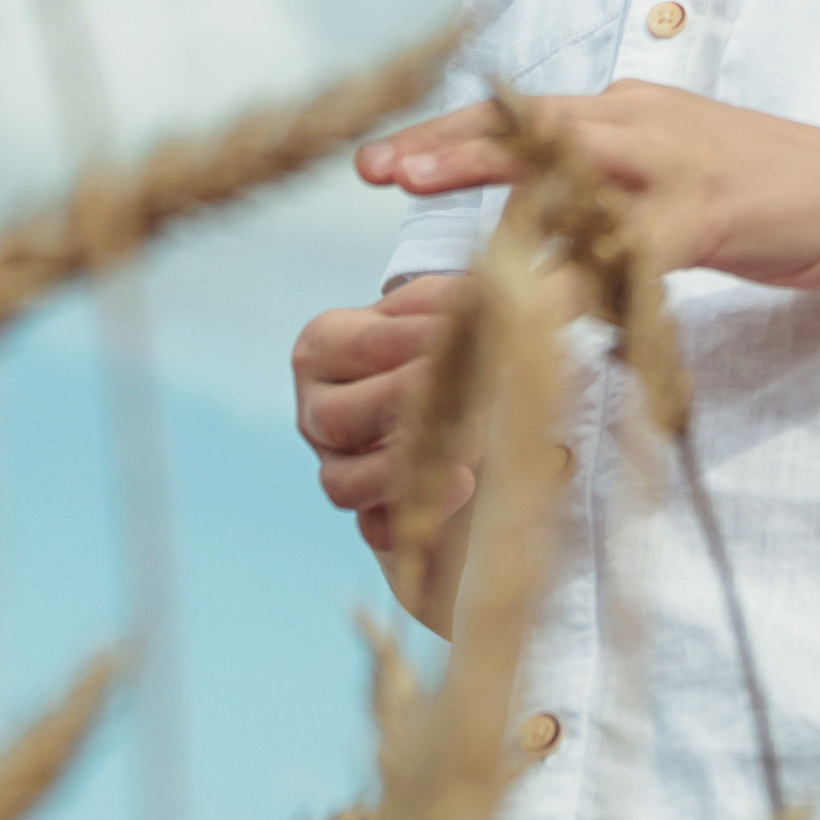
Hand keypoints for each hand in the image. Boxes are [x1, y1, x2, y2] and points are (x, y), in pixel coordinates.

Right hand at [291, 270, 478, 553]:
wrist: (441, 393)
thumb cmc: (434, 341)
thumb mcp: (440, 307)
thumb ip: (461, 298)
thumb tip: (504, 289)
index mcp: (325, 345)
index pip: (367, 345)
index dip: (421, 342)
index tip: (472, 337)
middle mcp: (316, 408)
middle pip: (336, 418)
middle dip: (404, 408)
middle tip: (467, 396)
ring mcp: (334, 465)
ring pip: (342, 484)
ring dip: (401, 473)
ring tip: (465, 457)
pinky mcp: (365, 514)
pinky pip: (373, 530)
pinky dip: (410, 521)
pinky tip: (457, 494)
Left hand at [356, 80, 819, 289]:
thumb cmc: (769, 198)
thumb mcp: (673, 185)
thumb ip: (604, 200)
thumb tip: (535, 231)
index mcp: (628, 110)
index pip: (520, 118)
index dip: (448, 137)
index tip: (380, 163)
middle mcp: (642, 121)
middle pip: (526, 128)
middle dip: (447, 148)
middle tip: (377, 171)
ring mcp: (676, 163)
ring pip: (565, 173)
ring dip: (490, 189)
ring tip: (425, 204)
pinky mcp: (712, 212)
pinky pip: (629, 247)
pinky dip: (579, 276)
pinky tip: (537, 307)